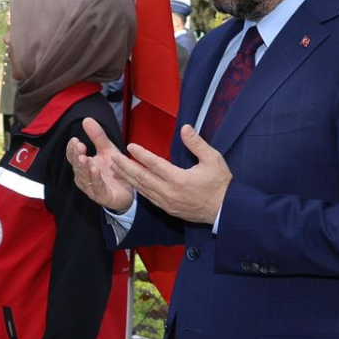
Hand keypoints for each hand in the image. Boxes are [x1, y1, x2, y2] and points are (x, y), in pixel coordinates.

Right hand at [65, 118, 136, 212]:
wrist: (129, 190)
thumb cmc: (115, 170)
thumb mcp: (107, 150)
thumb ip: (97, 136)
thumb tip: (86, 119)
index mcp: (84, 165)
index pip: (73, 156)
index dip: (72, 149)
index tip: (75, 140)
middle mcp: (84, 177)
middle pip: (77, 166)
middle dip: (77, 156)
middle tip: (79, 146)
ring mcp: (92, 188)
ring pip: (84, 177)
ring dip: (83, 167)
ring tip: (84, 158)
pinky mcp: (102, 196)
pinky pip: (97, 187)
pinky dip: (95, 179)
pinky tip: (95, 170)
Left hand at [113, 125, 231, 223]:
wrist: (225, 211)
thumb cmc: (221, 184)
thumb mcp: (213, 159)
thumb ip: (197, 143)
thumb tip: (185, 127)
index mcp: (179, 179)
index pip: (155, 164)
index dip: (141, 154)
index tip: (130, 146)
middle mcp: (170, 192)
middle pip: (142, 178)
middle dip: (126, 167)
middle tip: (113, 158)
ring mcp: (167, 203)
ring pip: (143, 189)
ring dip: (128, 178)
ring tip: (116, 168)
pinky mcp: (168, 209)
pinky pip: (149, 198)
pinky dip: (138, 189)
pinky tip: (132, 182)